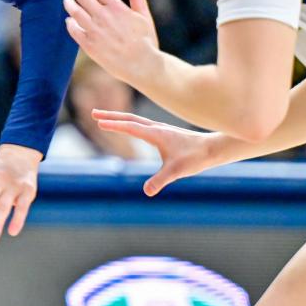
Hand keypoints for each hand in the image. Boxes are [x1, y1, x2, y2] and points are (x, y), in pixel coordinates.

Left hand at [64, 0, 160, 86]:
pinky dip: (69, 23)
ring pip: (75, 12)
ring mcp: (94, 31)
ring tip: (67, 2)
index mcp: (118, 8)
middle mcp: (104, 17)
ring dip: (69, 4)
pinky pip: (73, 30)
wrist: (141, 65)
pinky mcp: (88, 45)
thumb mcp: (145, 17)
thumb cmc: (145, 41)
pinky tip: (69, 21)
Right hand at [92, 109, 220, 196]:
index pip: (131, 127)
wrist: (212, 149)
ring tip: (103, 118)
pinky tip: (126, 125)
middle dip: (110, 116)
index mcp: (156, 134)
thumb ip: (160, 181)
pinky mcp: (163, 132)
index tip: (99, 123)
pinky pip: (140, 124)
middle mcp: (156, 128)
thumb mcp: (176, 172)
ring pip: (134, 119)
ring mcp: (159, 128)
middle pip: (129, 118)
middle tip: (93, 113)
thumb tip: (146, 192)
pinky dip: (128, 121)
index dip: (114, 125)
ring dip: (118, 117)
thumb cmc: (195, 158)